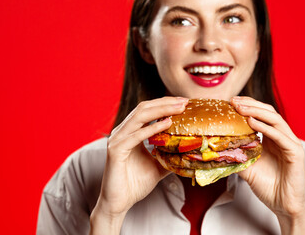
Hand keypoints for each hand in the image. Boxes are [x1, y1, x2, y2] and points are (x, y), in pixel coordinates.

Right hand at [90, 96, 188, 234]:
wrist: (118, 203)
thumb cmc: (134, 184)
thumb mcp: (158, 166)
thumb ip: (169, 156)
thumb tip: (189, 152)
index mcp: (130, 132)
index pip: (148, 110)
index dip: (165, 104)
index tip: (184, 102)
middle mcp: (122, 132)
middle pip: (144, 108)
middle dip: (165, 103)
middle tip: (185, 101)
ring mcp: (117, 140)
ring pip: (140, 117)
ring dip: (161, 110)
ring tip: (179, 108)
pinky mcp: (115, 150)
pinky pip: (136, 136)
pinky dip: (152, 128)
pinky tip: (167, 124)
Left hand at [230, 96, 304, 233]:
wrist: (283, 205)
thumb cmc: (267, 186)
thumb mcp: (246, 167)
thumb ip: (235, 156)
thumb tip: (214, 149)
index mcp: (272, 138)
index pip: (260, 115)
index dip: (246, 106)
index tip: (229, 102)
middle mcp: (282, 137)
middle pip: (268, 112)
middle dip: (250, 104)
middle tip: (233, 101)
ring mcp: (290, 143)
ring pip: (275, 120)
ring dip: (256, 111)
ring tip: (240, 108)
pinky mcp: (296, 153)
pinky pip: (280, 136)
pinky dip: (266, 128)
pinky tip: (252, 122)